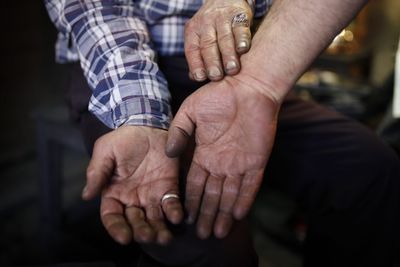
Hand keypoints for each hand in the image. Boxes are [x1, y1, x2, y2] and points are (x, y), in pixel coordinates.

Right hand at [82, 126, 182, 244]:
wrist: (146, 124)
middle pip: (135, 222)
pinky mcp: (168, 187)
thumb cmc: (122, 139)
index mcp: (114, 193)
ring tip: (164, 237)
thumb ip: (97, 173)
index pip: (112, 217)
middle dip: (141, 231)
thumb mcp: (105, 152)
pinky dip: (174, 212)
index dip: (117, 228)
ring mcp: (151, 194)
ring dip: (159, 229)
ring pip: (154, 218)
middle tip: (148, 236)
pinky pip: (172, 203)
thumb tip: (86, 195)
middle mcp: (133, 199)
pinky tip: (177, 217)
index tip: (124, 237)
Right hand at [165, 75, 279, 238]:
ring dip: (222, 213)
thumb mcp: (190, 112)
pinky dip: (244, 200)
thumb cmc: (217, 95)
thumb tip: (168, 154)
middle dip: (205, 214)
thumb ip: (178, 132)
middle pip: (211, 194)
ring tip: (216, 233)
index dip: (190, 201)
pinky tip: (236, 216)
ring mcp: (239, 162)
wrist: (248, 86)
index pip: (194, 183)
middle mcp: (220, 162)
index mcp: (204, 153)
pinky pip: (250, 185)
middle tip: (200, 235)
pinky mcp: (257, 160)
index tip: (184, 217)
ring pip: (229, 194)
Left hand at [185, 0, 252, 81]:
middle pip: (208, 44)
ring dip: (228, 54)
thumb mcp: (200, 38)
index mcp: (193, 31)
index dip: (195, 64)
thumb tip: (195, 77)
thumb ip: (198, 57)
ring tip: (232, 69)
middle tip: (216, 76)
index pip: (192, 49)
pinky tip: (243, 49)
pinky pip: (240, 27)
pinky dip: (242, 39)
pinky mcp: (239, 15)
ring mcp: (223, 19)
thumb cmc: (212, 28)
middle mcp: (206, 24)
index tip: (200, 77)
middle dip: (212, 62)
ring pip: (225, 38)